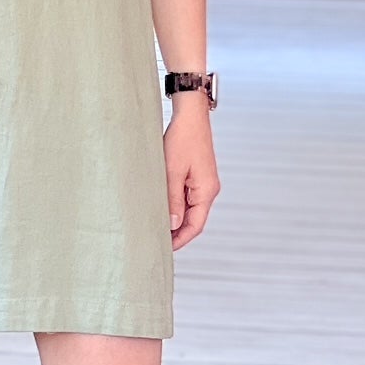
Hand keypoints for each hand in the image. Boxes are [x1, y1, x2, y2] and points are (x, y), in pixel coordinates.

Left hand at [165, 98, 218, 249]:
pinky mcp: (197, 176)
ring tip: (156, 228)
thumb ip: (172, 199)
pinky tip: (162, 209)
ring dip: (176, 220)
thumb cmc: (182, 139)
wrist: (190, 115)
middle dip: (177, 233)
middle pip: (194, 220)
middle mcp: (208, 189)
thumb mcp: (172, 171)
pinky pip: (187, 198)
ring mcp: (203, 183)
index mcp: (206, 191)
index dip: (180, 240)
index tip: (165, 249)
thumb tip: (173, 224)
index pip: (195, 225)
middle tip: (157, 242)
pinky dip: (176, 207)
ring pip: (190, 210)